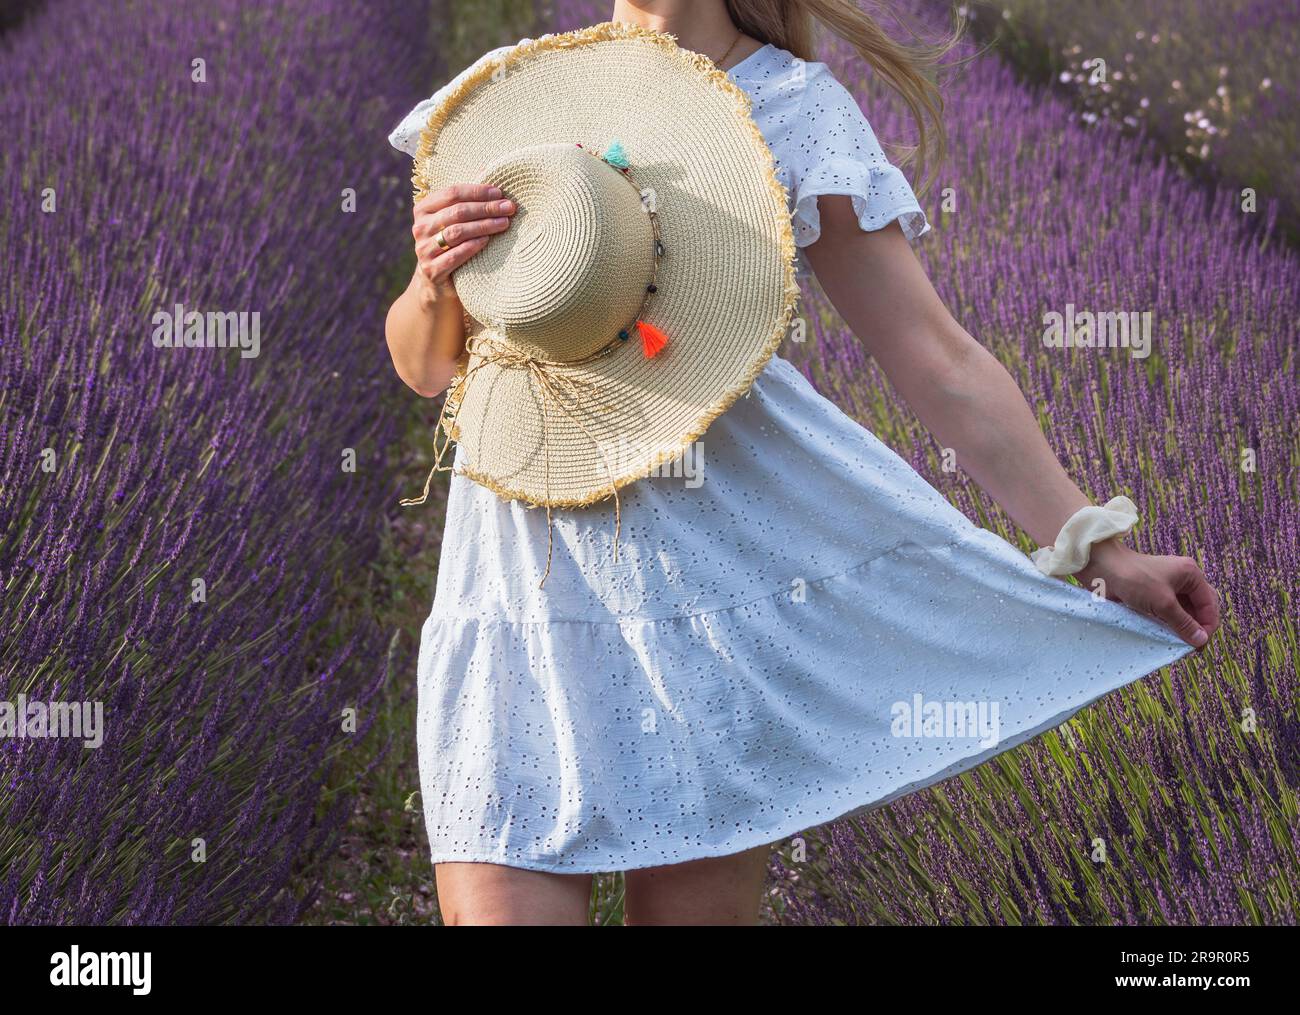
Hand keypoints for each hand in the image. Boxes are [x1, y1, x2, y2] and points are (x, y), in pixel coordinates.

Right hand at [412, 183, 515, 295]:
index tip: (499, 193)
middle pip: (457, 212)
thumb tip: (496, 190)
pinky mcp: (431, 270)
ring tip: (504, 223)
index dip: (477, 191)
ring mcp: (424, 250)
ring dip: (483, 225)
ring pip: (457, 232)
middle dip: (486, 208)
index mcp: (423, 209)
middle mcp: (420, 228)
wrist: (436, 282)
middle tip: (508, 208)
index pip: (451, 193)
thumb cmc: (451, 245)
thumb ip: (465, 205)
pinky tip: (487, 240)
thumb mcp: (451, 222)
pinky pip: (454, 255)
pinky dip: (473, 246)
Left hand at [1074, 539, 1220, 648]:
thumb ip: (1184, 623)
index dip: (1207, 625)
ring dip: (1182, 627)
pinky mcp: (1151, 595)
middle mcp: (1181, 579)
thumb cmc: (1134, 580)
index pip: (1209, 604)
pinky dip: (1169, 624)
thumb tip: (1201, 640)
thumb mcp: (1163, 604)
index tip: (1199, 645)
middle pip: (1198, 608)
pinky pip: (1167, 613)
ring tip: (1178, 644)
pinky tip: (1166, 636)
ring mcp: (1166, 587)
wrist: (1101, 568)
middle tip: (1190, 647)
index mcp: (1190, 574)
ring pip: (1182, 612)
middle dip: (1197, 626)